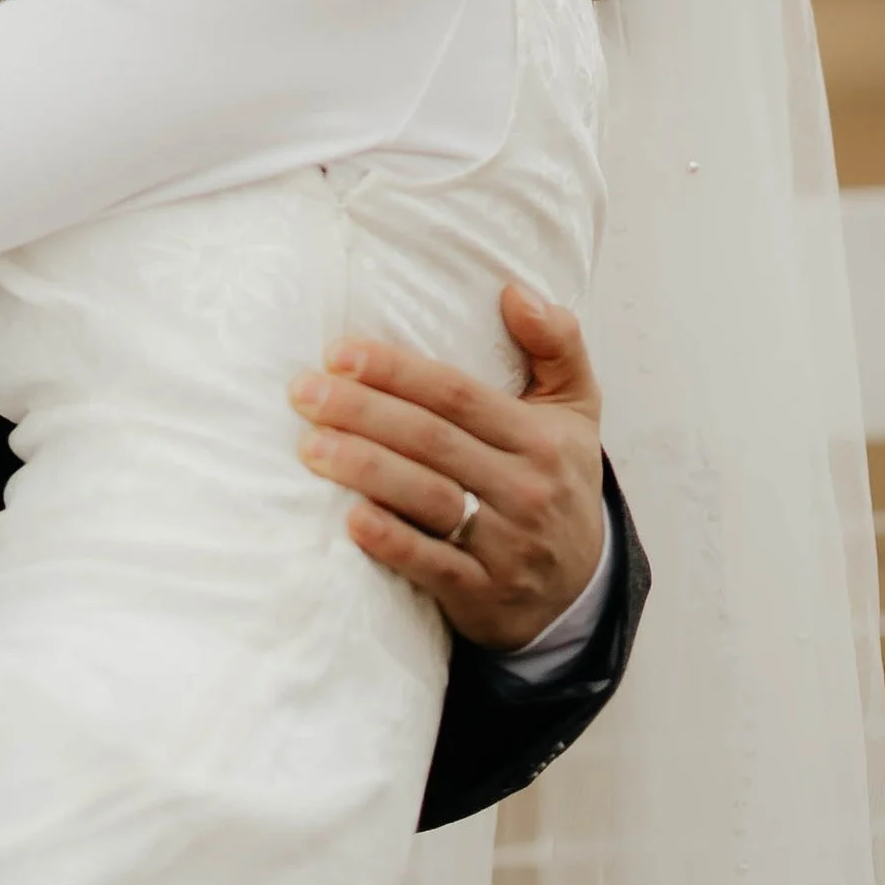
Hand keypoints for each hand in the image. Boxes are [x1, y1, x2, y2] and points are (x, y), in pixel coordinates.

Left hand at [290, 284, 605, 652]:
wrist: (580, 590)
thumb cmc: (558, 480)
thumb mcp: (576, 410)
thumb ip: (557, 344)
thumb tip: (514, 290)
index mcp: (540, 437)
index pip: (458, 395)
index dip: (397, 371)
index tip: (340, 352)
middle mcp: (525, 488)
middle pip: (432, 440)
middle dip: (363, 412)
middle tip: (304, 392)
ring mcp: (505, 544)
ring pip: (427, 499)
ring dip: (365, 470)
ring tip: (309, 446)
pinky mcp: (482, 593)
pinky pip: (432, 566)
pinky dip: (391, 542)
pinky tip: (350, 519)